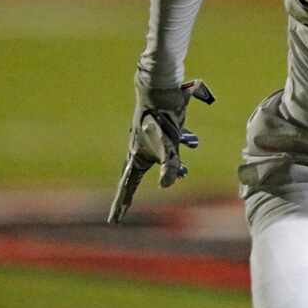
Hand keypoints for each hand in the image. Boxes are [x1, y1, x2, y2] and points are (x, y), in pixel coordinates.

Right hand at [107, 78, 214, 223]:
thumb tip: (167, 184)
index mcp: (136, 155)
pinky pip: (171, 139)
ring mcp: (151, 136)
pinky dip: (181, 144)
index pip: (127, 185)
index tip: (115, 221)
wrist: (161, 87)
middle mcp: (140, 147)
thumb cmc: (162, 117)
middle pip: (139, 174)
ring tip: (185, 171)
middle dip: (141, 187)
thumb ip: (168, 164)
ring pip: (159, 156)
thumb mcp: (167, 143)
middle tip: (133, 204)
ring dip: (171, 164)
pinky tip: (193, 141)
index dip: (122, 203)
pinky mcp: (163, 124)